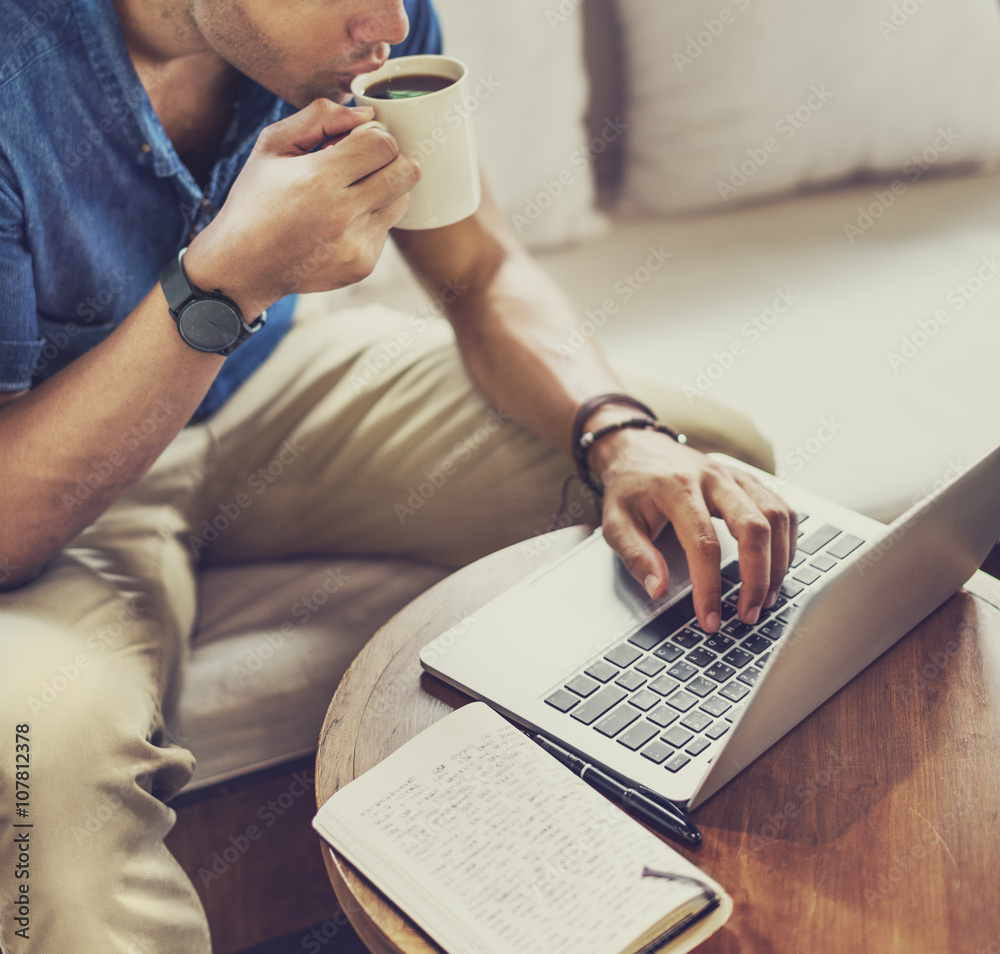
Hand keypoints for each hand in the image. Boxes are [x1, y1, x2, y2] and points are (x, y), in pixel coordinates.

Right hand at [183, 98, 419, 316]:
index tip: (355, 142)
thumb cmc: (256, 200)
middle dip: (391, 159)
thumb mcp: (272, 146)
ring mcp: (356, 245)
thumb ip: (320, 118)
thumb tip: (368, 113)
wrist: (243, 267)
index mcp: (319, 179)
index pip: (383, 144)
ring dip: (385, 190)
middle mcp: (343, 215)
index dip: (374, 135)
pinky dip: (371, 220)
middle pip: (407, 172)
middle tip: (364, 163)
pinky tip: (339, 224)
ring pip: (403, 201)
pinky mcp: (363, 266)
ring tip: (349, 193)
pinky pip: (387, 230)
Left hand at [592, 425, 797, 632]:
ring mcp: (735, 476)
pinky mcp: (748, 479)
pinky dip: (787, 541)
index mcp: (678, 489)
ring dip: (778, 562)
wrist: (637, 447)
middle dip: (757, 578)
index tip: (709, 618)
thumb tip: (658, 589)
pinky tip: (777, 567)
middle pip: (753, 527)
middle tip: (749, 613)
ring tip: (766, 597)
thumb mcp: (615, 521)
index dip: (710, 586)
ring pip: (776, 516)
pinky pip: (782, 508)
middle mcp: (713, 478)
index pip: (704, 544)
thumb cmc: (628, 487)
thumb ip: (635, 556)